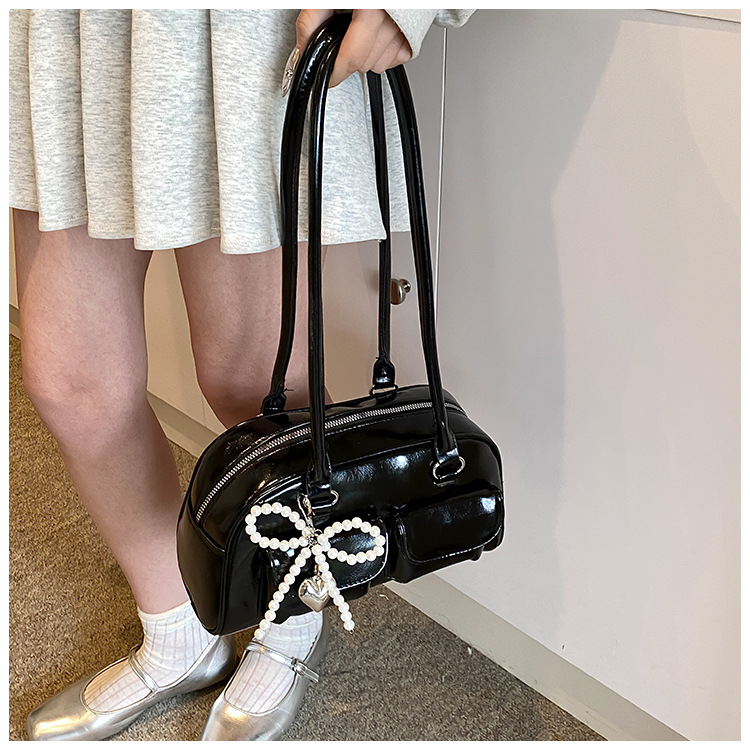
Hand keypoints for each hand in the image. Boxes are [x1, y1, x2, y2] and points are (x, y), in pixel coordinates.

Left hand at [294, 9, 411, 87]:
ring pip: (380, 64)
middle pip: (364, 63)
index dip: (335, 72)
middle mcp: (392, 17)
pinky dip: (384, 52)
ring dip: (366, 55)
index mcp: (371, 7)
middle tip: (341, 38)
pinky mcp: (414, 34)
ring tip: (359, 33)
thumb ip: (312, 18)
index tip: (328, 76)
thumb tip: (303, 48)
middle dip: (348, 57)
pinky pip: (397, 58)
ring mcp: (406, 27)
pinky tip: (375, 36)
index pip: (351, 57)